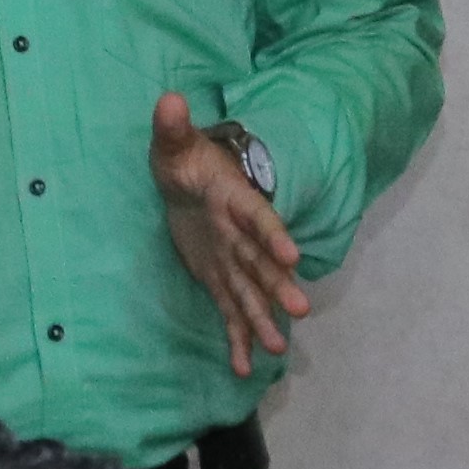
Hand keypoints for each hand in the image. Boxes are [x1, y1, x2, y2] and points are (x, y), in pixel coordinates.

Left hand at [149, 99, 312, 382]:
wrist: (186, 181)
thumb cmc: (183, 159)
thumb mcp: (173, 144)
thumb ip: (171, 127)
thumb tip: (169, 100)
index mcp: (234, 201)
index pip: (257, 218)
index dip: (273, 235)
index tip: (291, 255)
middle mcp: (239, 235)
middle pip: (262, 263)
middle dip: (279, 286)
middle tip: (299, 309)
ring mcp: (232, 260)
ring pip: (252, 293)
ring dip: (265, 319)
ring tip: (279, 348)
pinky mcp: (219, 279)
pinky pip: (231, 311)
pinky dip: (238, 338)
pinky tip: (245, 367)